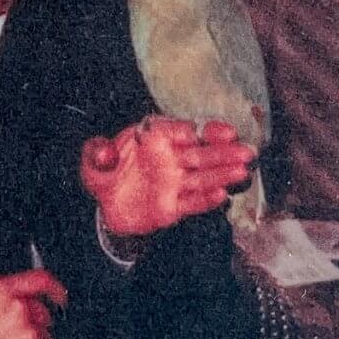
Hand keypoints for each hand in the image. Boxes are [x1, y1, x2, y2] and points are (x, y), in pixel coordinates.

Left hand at [81, 115, 255, 235]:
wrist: (105, 207)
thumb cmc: (104, 175)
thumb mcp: (92, 162)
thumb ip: (96, 153)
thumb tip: (105, 151)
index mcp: (154, 139)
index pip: (183, 131)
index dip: (204, 131)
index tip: (223, 132)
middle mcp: (170, 159)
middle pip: (200, 154)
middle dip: (223, 153)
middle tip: (246, 152)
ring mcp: (174, 183)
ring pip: (202, 178)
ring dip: (222, 175)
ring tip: (242, 172)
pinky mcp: (173, 207)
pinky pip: (192, 202)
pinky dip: (205, 200)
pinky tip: (221, 196)